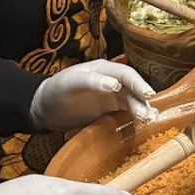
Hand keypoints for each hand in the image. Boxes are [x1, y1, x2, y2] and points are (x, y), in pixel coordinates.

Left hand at [30, 60, 155, 130]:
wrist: (44, 109)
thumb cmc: (56, 90)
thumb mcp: (71, 83)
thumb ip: (93, 82)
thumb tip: (115, 85)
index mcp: (104, 69)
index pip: (127, 74)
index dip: (139, 84)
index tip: (147, 95)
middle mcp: (111, 81)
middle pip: (133, 89)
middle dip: (143, 100)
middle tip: (150, 114)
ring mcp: (111, 97)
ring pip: (132, 102)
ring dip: (142, 110)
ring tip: (148, 121)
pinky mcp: (109, 111)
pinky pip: (126, 113)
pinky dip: (135, 118)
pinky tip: (142, 125)